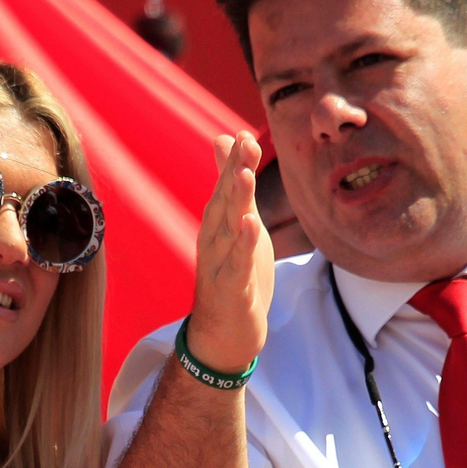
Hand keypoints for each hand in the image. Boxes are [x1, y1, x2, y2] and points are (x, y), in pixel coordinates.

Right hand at [187, 132, 275, 375]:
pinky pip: (238, 264)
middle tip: (244, 143)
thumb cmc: (232, 276)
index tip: (241, 132)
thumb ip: (232, 185)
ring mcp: (221, 265)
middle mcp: (214, 241)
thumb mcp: (236, 225)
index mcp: (217, 225)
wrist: (223, 335)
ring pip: (229, 229)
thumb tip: (224, 141)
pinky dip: (243, 245)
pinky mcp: (232, 290)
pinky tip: (251, 226)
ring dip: (236, 202)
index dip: (233, 161)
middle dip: (234, 173)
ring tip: (245, 175)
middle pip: (224, 202)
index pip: (224, 187)